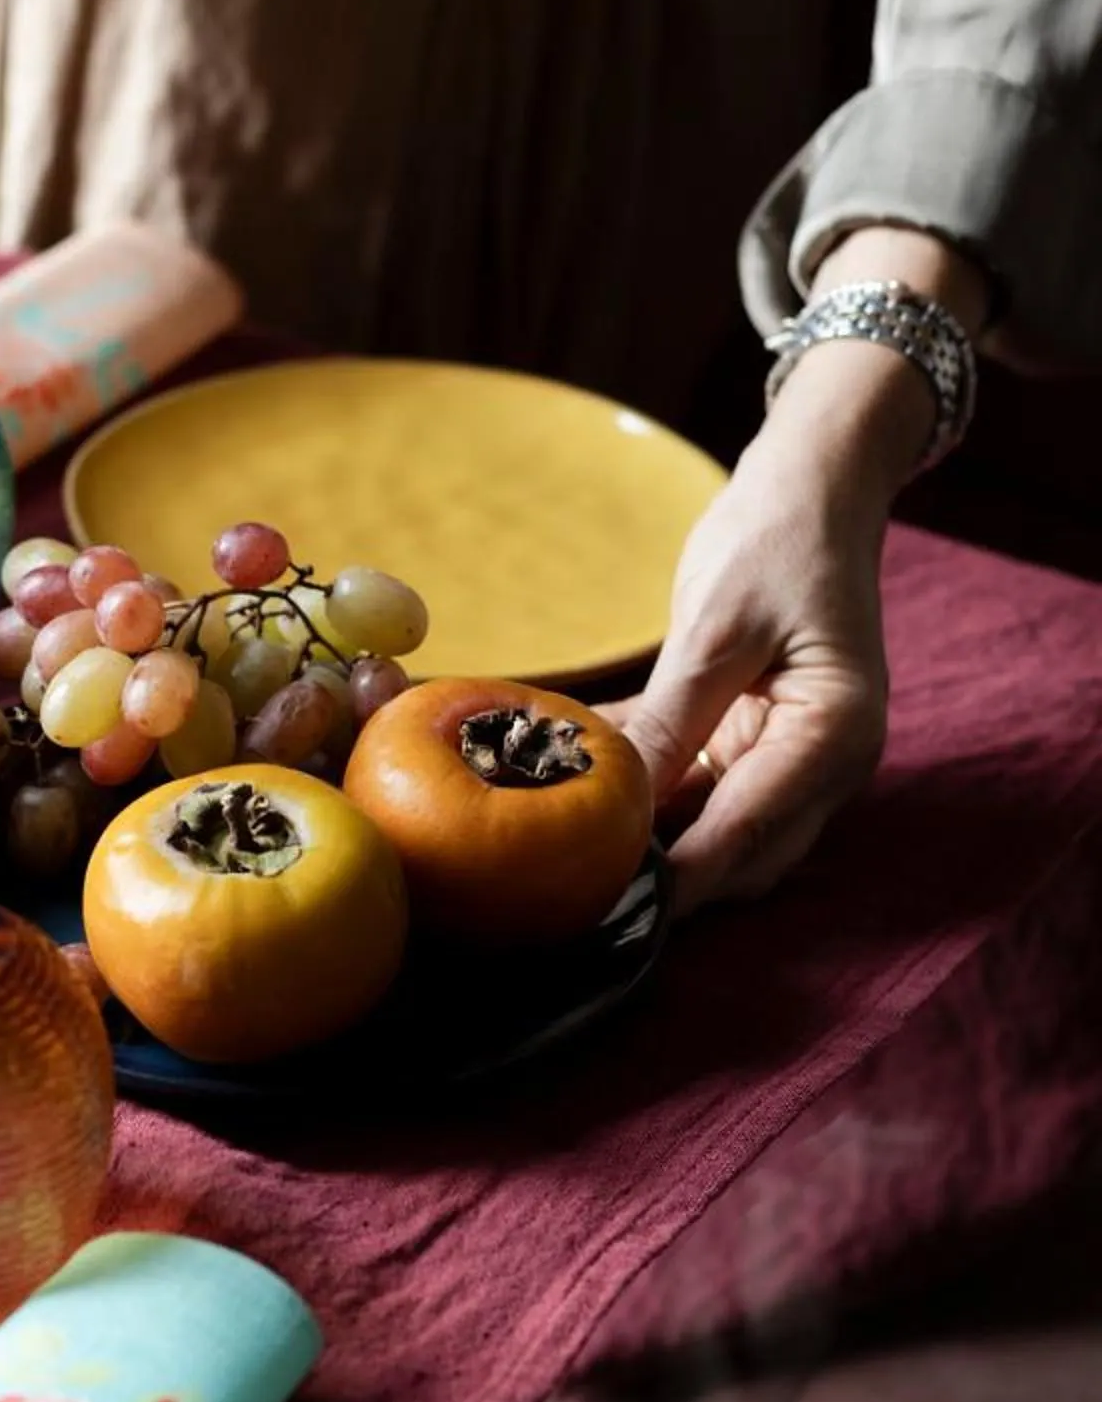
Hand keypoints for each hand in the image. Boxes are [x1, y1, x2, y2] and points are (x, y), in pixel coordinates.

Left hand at [607, 399, 892, 911]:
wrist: (813, 490)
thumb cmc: (778, 542)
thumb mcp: (718, 628)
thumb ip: (673, 720)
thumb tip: (620, 800)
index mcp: (833, 736)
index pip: (752, 830)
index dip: (684, 879)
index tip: (617, 911)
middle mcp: (824, 763)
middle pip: (742, 853)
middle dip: (667, 878)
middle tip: (574, 893)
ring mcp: (792, 756)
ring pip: (715, 831)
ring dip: (650, 840)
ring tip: (567, 854)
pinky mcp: (754, 741)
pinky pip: (696, 787)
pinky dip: (646, 792)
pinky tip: (577, 789)